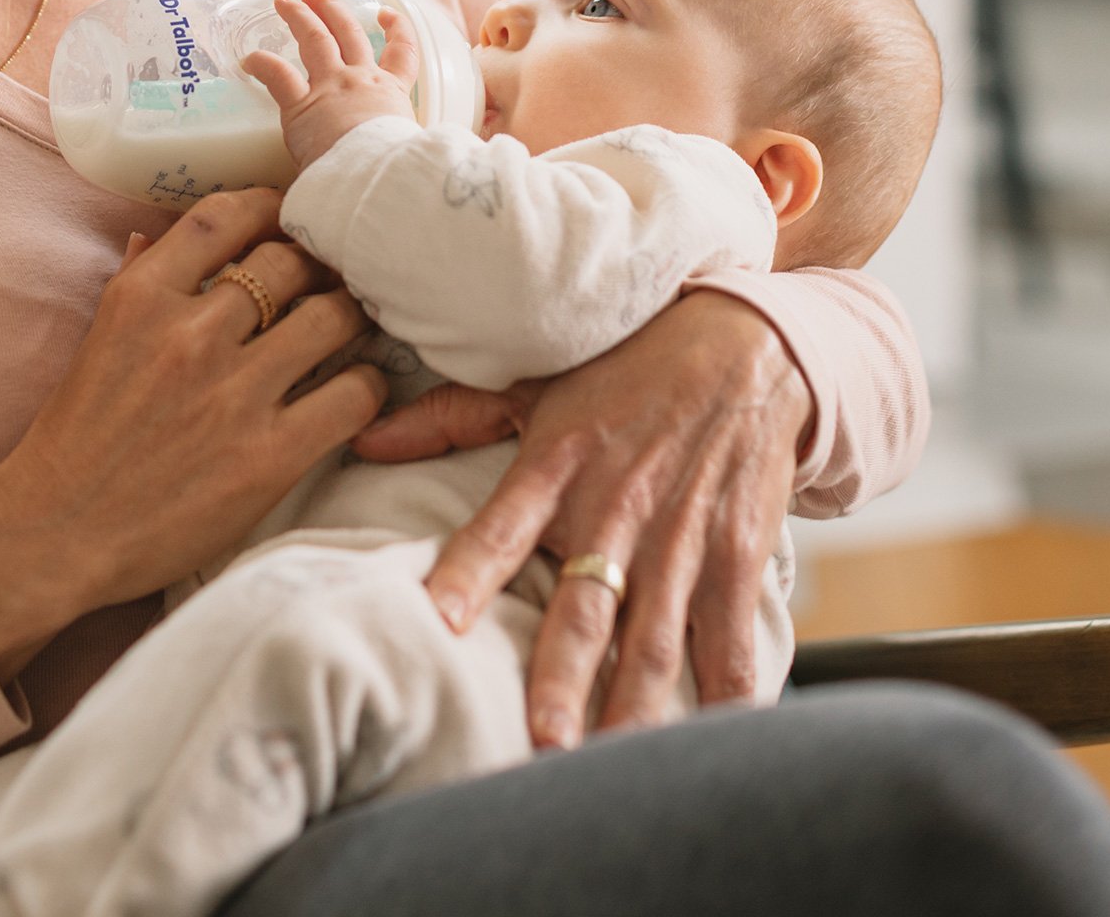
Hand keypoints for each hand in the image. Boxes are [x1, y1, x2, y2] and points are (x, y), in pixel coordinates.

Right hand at [0, 188, 386, 677]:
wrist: (56, 534)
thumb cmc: (76, 439)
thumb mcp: (97, 340)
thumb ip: (135, 281)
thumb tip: (153, 232)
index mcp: (141, 297)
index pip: (224, 216)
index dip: (269, 206)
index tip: (288, 217)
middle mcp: (189, 334)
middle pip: (289, 259)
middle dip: (318, 261)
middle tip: (333, 275)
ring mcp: (232, 394)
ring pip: (331, 317)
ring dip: (350, 315)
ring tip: (353, 324)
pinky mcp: (268, 456)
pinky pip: (352, 395)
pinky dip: (367, 383)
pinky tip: (357, 387)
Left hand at [242, 0, 418, 171]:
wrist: (378, 176)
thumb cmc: (398, 171)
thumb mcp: (411, 149)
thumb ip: (405, 143)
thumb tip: (411, 161)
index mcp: (392, 93)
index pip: (401, 52)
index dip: (396, 28)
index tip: (385, 14)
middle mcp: (361, 80)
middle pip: (347, 33)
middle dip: (331, 9)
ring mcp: (331, 87)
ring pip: (315, 40)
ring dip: (300, 17)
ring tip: (285, 1)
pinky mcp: (302, 105)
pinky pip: (278, 75)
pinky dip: (262, 63)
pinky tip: (249, 59)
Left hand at [351, 290, 810, 747]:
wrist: (745, 345)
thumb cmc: (626, 365)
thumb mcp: (535, 381)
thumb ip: (448, 417)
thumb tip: (364, 440)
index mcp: (559, 464)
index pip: (504, 524)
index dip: (472, 570)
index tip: (440, 619)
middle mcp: (617, 508)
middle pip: (585, 606)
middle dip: (566, 677)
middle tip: (543, 739)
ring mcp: (680, 539)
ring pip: (654, 639)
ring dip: (635, 706)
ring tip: (611, 763)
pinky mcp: (736, 557)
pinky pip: (731, 637)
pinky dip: (729, 693)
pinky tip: (715, 739)